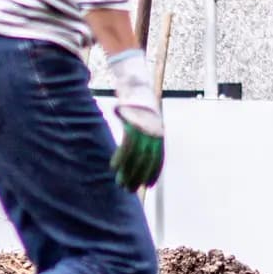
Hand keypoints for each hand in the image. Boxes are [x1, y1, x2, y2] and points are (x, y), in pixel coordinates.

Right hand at [103, 48, 162, 191]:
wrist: (135, 83)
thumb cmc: (139, 104)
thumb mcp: (146, 120)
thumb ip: (145, 135)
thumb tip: (139, 153)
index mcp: (159, 133)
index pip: (158, 158)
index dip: (153, 173)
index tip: (148, 186)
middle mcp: (154, 132)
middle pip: (146, 160)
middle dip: (138, 177)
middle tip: (129, 189)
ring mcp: (143, 129)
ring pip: (136, 156)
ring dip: (127, 172)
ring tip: (119, 183)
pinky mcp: (132, 124)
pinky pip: (126, 146)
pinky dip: (119, 158)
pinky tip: (113, 167)